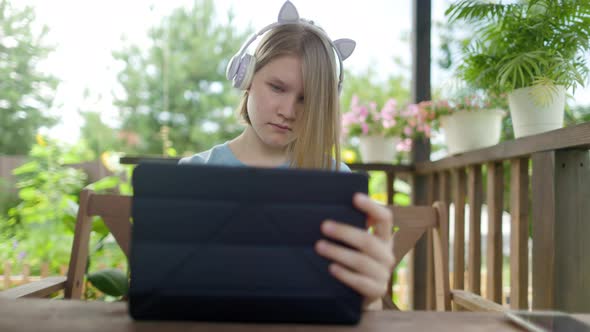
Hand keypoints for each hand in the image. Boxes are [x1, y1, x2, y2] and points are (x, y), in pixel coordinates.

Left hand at [315, 192, 393, 309]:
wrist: (364, 294)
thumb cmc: (356, 261)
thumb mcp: (358, 245)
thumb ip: (353, 228)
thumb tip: (330, 207)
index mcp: (384, 238)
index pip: (385, 218)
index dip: (372, 207)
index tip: (355, 197)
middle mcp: (387, 254)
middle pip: (368, 241)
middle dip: (344, 232)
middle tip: (324, 226)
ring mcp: (383, 274)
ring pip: (361, 261)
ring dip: (338, 252)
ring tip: (319, 247)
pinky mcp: (376, 290)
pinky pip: (360, 282)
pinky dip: (345, 274)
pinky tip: (331, 268)